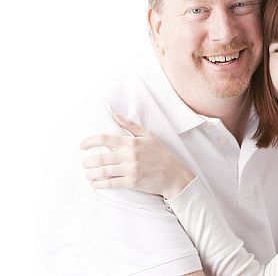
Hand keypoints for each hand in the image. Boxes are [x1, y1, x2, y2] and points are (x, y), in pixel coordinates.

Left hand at [80, 113, 194, 198]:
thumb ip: (130, 125)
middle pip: (100, 158)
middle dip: (87, 162)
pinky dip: (99, 184)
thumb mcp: (148, 135)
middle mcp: (129, 155)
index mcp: (131, 142)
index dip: (89, 142)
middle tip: (84, 164)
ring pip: (103, 172)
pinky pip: (111, 184)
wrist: (173, 174)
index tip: (82, 146)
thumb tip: (115, 115)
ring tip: (88, 174)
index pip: (104, 138)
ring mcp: (130, 169)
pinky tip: (95, 184)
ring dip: (91, 174)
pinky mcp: (132, 182)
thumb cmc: (160, 154)